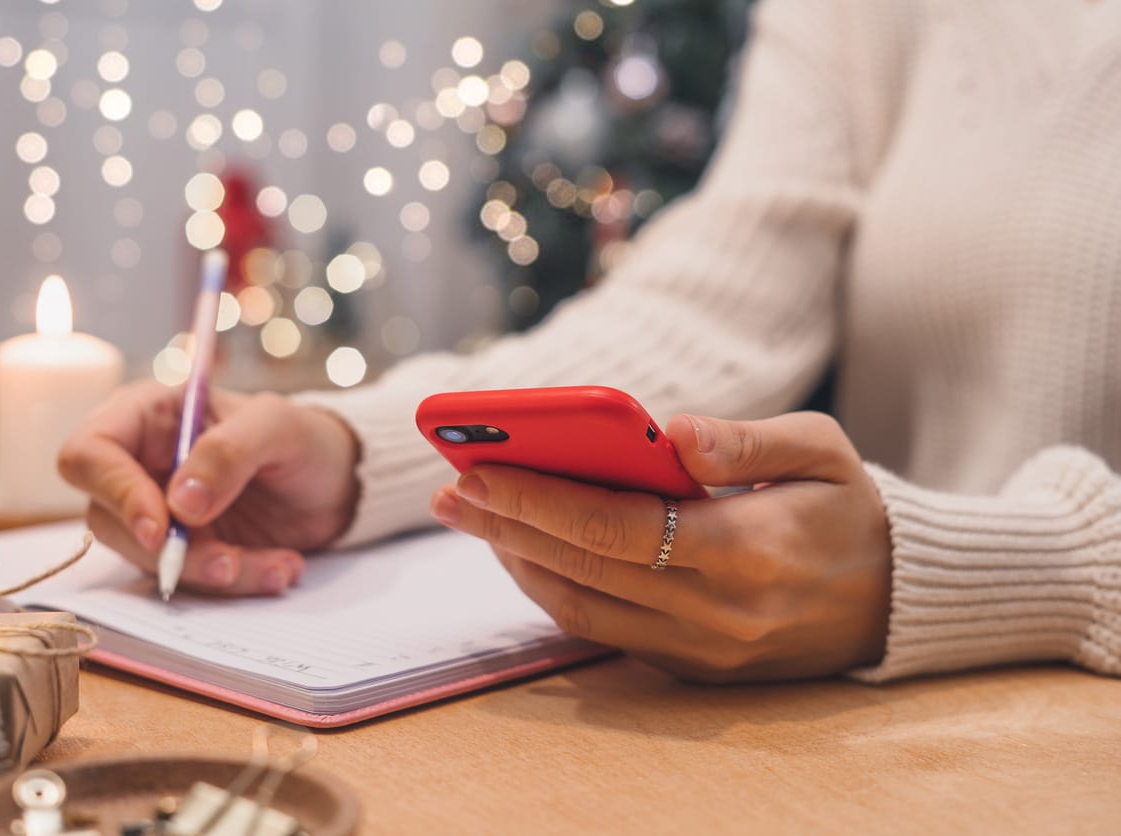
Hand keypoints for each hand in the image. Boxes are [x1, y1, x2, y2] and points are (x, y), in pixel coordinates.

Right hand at [58, 380, 359, 595]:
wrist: (338, 482)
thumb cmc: (303, 438)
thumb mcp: (278, 427)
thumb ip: (229, 452)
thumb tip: (179, 504)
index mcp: (146, 415)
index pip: (89, 453)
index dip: (115, 493)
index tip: (162, 528)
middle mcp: (140, 466)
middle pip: (108, 519)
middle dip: (169, 551)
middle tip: (228, 563)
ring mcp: (159, 514)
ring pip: (151, 560)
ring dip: (213, 573)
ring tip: (278, 566)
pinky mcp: (186, 551)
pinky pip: (191, 579)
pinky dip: (237, 583)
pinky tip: (281, 569)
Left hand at [429, 411, 892, 681]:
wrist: (896, 601)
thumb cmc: (851, 510)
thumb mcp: (823, 451)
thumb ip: (746, 439)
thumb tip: (667, 431)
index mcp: (749, 549)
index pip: (618, 526)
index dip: (539, 498)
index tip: (478, 468)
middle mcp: (718, 612)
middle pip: (584, 568)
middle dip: (507, 526)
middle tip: (450, 490)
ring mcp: (704, 651)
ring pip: (582, 609)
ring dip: (518, 561)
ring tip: (473, 516)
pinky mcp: (695, 670)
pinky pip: (603, 632)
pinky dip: (555, 589)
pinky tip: (526, 550)